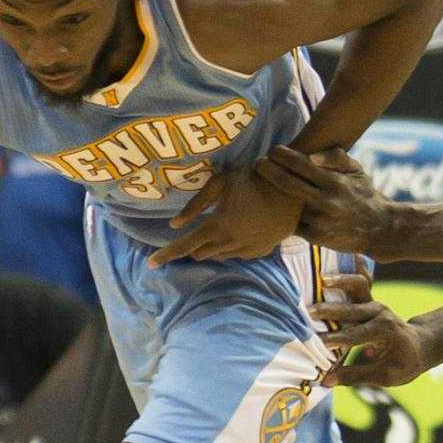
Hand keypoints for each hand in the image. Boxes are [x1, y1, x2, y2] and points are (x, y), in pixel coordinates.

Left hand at [147, 169, 301, 266]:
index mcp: (217, 226)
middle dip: (192, 247)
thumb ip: (195, 205)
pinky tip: (237, 232)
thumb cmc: (253, 178)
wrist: (293, 188)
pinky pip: (237, 255)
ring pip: (219, 256)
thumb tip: (174, 224)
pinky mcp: (261, 251)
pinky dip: (230, 247)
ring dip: (212, 247)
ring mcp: (247, 250)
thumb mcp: (221, 183)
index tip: (150, 264)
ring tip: (218, 229)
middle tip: (192, 234)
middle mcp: (230, 243)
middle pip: (201, 254)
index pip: (184, 246)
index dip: (165, 255)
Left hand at [256, 146, 406, 258]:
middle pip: (287, 184)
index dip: (283, 156)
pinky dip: (286, 215)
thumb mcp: (357, 171)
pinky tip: (278, 207)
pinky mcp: (315, 237)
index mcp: (335, 183)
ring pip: (288, 206)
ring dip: (274, 195)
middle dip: (268, 171)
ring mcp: (319, 221)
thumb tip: (311, 155)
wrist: (379, 229)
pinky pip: (293, 223)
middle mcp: (326, 202)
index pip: (302, 165)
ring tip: (263, 184)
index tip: (273, 150)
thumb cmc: (364, 194)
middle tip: (258, 163)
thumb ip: (336, 157)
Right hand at [311, 271, 436, 385]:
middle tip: (309, 312)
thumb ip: (355, 375)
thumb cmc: (404, 363)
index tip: (319, 342)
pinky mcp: (369, 300)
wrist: (421, 345)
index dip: (338, 339)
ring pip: (357, 287)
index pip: (357, 335)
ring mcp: (374, 303)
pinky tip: (349, 252)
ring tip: (321, 280)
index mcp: (386, 331)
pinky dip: (356, 266)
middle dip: (330, 311)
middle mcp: (380, 313)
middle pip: (352, 309)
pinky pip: (361, 280)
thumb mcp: (385, 376)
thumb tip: (325, 380)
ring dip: (340, 282)